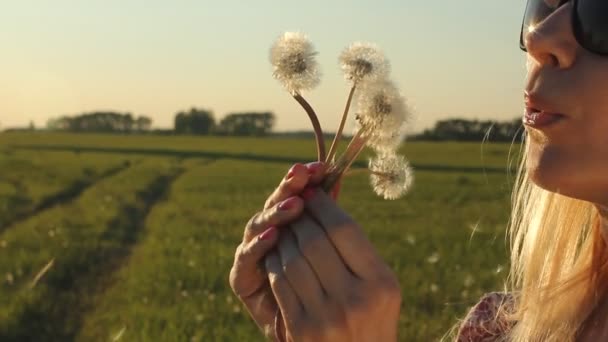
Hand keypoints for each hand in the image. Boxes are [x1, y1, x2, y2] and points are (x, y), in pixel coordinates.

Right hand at [229, 162, 326, 339]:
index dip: (304, 179)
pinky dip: (258, 246)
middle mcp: (271, 235)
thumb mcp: (344, 260)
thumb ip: (334, 225)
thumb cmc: (339, 300)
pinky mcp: (242, 280)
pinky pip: (246, 259)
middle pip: (275, 203)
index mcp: (292, 224)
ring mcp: (255, 256)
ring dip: (275, 213)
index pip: (294, 192)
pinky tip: (273, 237)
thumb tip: (339, 178)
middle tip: (303, 173)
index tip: (320, 165)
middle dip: (290, 189)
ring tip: (294, 205)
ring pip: (258, 224)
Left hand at [265, 188, 401, 341]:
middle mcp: (356, 299)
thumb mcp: (379, 285)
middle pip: (314, 240)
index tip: (311, 191)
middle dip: (299, 217)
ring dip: (283, 238)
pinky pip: (279, 282)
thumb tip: (323, 200)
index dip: (322, 204)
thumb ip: (357, 248)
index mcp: (381, 283)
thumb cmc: (371, 318)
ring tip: (284, 229)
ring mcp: (326, 317)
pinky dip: (274, 262)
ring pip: (291, 258)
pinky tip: (276, 255)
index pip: (344, 228)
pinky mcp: (301, 329)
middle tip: (293, 206)